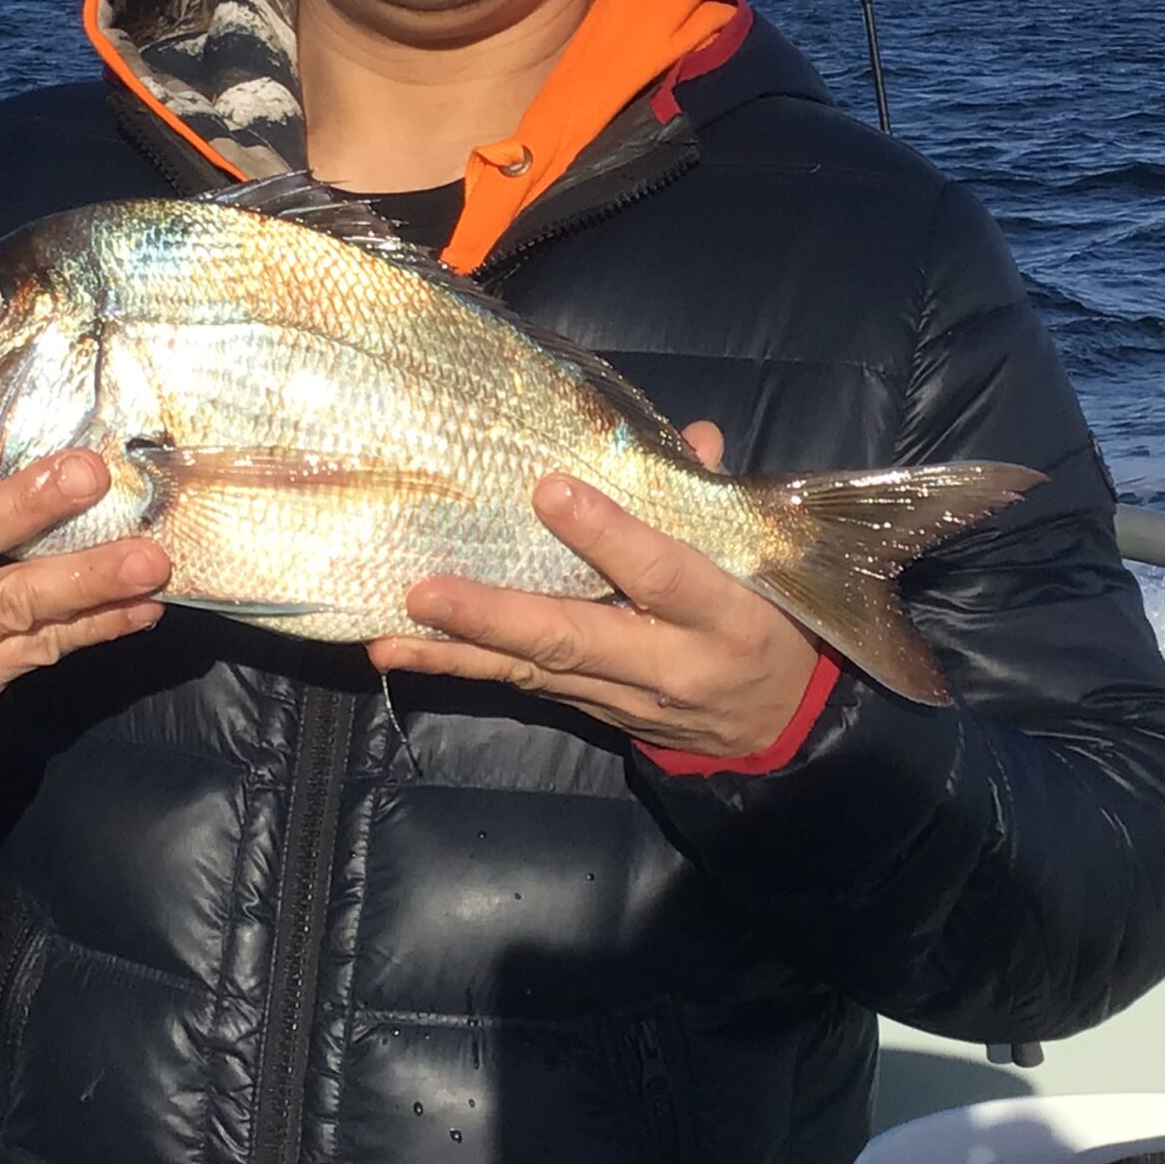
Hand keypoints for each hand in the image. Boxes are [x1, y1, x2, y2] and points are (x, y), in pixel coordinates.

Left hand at [364, 422, 824, 760]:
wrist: (775, 727)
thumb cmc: (765, 621)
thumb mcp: (759, 564)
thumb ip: (713, 502)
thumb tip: (689, 436)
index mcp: (723, 616)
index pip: (663, 574)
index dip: (608, 536)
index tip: (549, 489)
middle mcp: (669, 665)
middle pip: (575, 637)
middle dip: (496, 615)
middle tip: (426, 590)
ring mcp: (624, 697)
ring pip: (533, 671)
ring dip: (457, 652)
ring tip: (389, 632)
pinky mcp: (590, 712)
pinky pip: (522, 687)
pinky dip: (462, 668)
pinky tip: (405, 652)